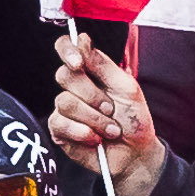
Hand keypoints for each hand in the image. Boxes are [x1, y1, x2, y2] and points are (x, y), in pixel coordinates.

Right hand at [51, 33, 166, 195]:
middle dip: (91, 94)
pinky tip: (96, 139)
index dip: (68, 50)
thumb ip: (104, 65)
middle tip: (110, 108)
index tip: (78, 62)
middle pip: (64, 75)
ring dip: (93, 118)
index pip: (68, 48)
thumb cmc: (134, 120)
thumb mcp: (127, 88)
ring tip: (110, 129)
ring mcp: (65, 108)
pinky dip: (83, 132)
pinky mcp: (59, 130)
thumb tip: (82, 41)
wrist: (135, 154)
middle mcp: (75, 87)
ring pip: (64, 101)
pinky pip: (61, 123)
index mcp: (91, 71)